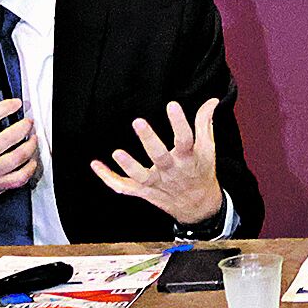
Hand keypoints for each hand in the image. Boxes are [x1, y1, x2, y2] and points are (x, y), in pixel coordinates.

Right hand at [0, 101, 39, 237]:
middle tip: (29, 123)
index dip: (4, 107)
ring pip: (19, 156)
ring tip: (33, 140)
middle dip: (25, 126)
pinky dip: (31, 167)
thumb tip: (4, 116)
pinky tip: (31, 161)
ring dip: (32, 145)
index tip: (16, 103)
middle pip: (9, 136)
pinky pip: (21, 176)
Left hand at [92, 99, 223, 225]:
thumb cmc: (200, 171)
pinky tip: (95, 165)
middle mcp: (172, 171)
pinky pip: (123, 187)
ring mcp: (156, 183)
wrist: (198, 206)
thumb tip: (211, 101)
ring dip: (128, 165)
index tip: (172, 105)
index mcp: (189, 158)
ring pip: (141, 176)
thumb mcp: (207, 148)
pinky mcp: (143, 191)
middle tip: (138, 122)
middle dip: (149, 140)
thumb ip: (205, 123)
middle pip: (160, 157)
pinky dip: (108, 178)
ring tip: (117, 152)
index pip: (185, 139)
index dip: (179, 123)